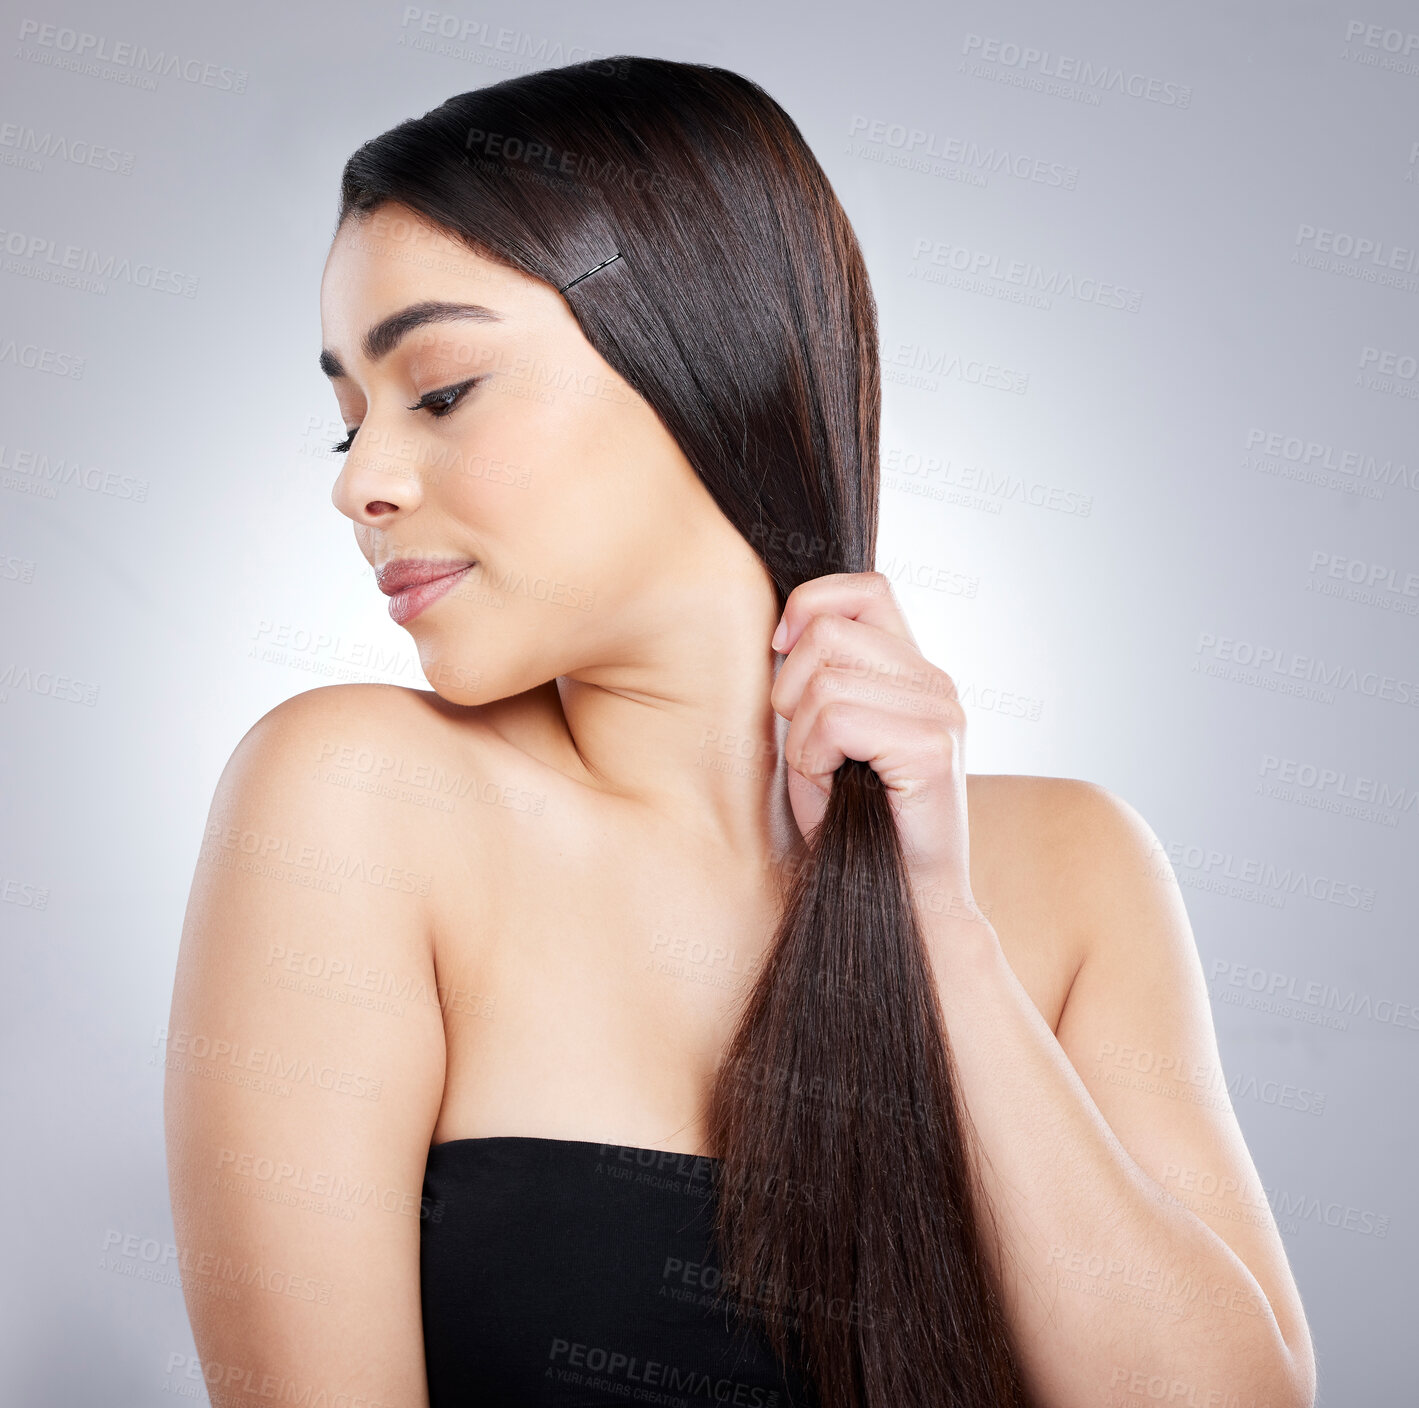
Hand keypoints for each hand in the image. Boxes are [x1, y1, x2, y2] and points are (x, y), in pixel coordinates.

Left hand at [770, 571, 984, 925]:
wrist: (903, 907)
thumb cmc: (855, 827)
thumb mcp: (829, 739)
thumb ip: (821, 678)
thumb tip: (781, 628)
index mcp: (916, 672)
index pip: (864, 588)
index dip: (810, 607)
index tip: (784, 657)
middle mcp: (937, 683)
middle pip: (827, 631)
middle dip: (790, 691)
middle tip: (809, 751)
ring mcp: (941, 713)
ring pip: (823, 679)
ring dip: (800, 739)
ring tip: (825, 779)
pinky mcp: (932, 749)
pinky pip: (835, 720)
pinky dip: (813, 762)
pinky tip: (833, 794)